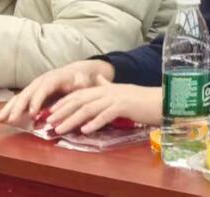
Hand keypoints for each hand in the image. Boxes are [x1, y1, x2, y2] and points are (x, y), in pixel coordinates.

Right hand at [0, 60, 113, 125]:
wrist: (78, 73)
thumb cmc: (82, 80)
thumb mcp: (85, 82)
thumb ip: (82, 86)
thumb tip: (81, 87)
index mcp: (56, 78)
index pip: (44, 88)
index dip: (37, 101)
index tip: (32, 114)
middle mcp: (42, 80)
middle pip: (28, 92)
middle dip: (18, 106)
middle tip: (11, 120)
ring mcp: (35, 86)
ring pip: (20, 96)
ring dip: (9, 108)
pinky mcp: (32, 93)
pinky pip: (19, 100)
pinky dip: (9, 109)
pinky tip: (0, 119)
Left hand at [34, 76, 162, 135]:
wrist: (162, 100)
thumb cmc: (142, 99)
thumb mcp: (122, 90)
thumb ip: (107, 85)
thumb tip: (97, 78)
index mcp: (106, 88)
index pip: (80, 94)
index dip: (64, 102)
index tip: (50, 112)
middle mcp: (108, 91)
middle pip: (80, 100)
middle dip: (62, 111)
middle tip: (48, 121)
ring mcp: (116, 97)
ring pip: (89, 108)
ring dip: (72, 119)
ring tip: (60, 129)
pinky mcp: (125, 106)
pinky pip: (107, 114)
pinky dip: (95, 122)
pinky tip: (85, 130)